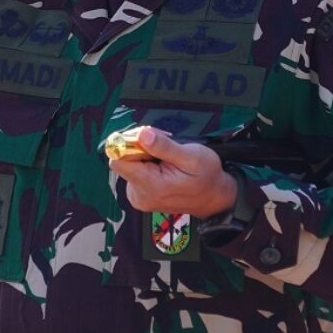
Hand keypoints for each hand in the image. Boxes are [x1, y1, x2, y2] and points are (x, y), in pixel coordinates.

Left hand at [109, 127, 237, 217]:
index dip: (130, 144)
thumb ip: (164, 147)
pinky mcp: (141, 195)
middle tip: (164, 144)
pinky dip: (147, 164)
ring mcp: (138, 197)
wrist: (214, 197)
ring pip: (130, 165)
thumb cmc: (206, 176)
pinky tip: (164, 165)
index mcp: (149, 186)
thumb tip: (142, 134)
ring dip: (145, 155)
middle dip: (141, 147)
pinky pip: (136, 172)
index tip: (148, 138)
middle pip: (123, 161)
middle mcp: (139, 195)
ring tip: (168, 156)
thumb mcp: (191, 156)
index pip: (119, 161)